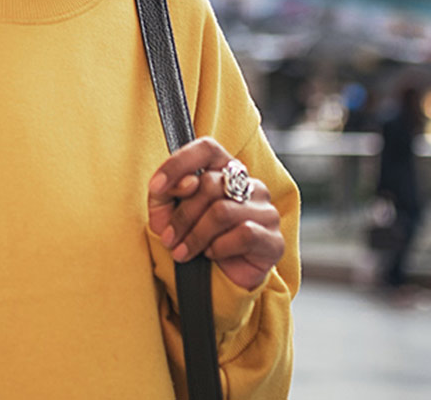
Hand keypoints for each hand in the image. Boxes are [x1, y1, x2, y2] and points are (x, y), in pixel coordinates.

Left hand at [148, 137, 284, 290]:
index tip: (157, 187)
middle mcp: (249, 185)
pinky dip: (219, 248)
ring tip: (183, 251)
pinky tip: (212, 254)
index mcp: (224, 170)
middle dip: (182, 215)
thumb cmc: (190, 239)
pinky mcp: (274, 240)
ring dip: (195, 235)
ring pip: (222, 211)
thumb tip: (187, 182)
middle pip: (209, 184)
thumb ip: (165, 192)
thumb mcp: (165, 214)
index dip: (179, 163)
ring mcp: (265, 211)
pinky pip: (244, 234)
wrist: (212, 282)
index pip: (207, 148)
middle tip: (169, 239)